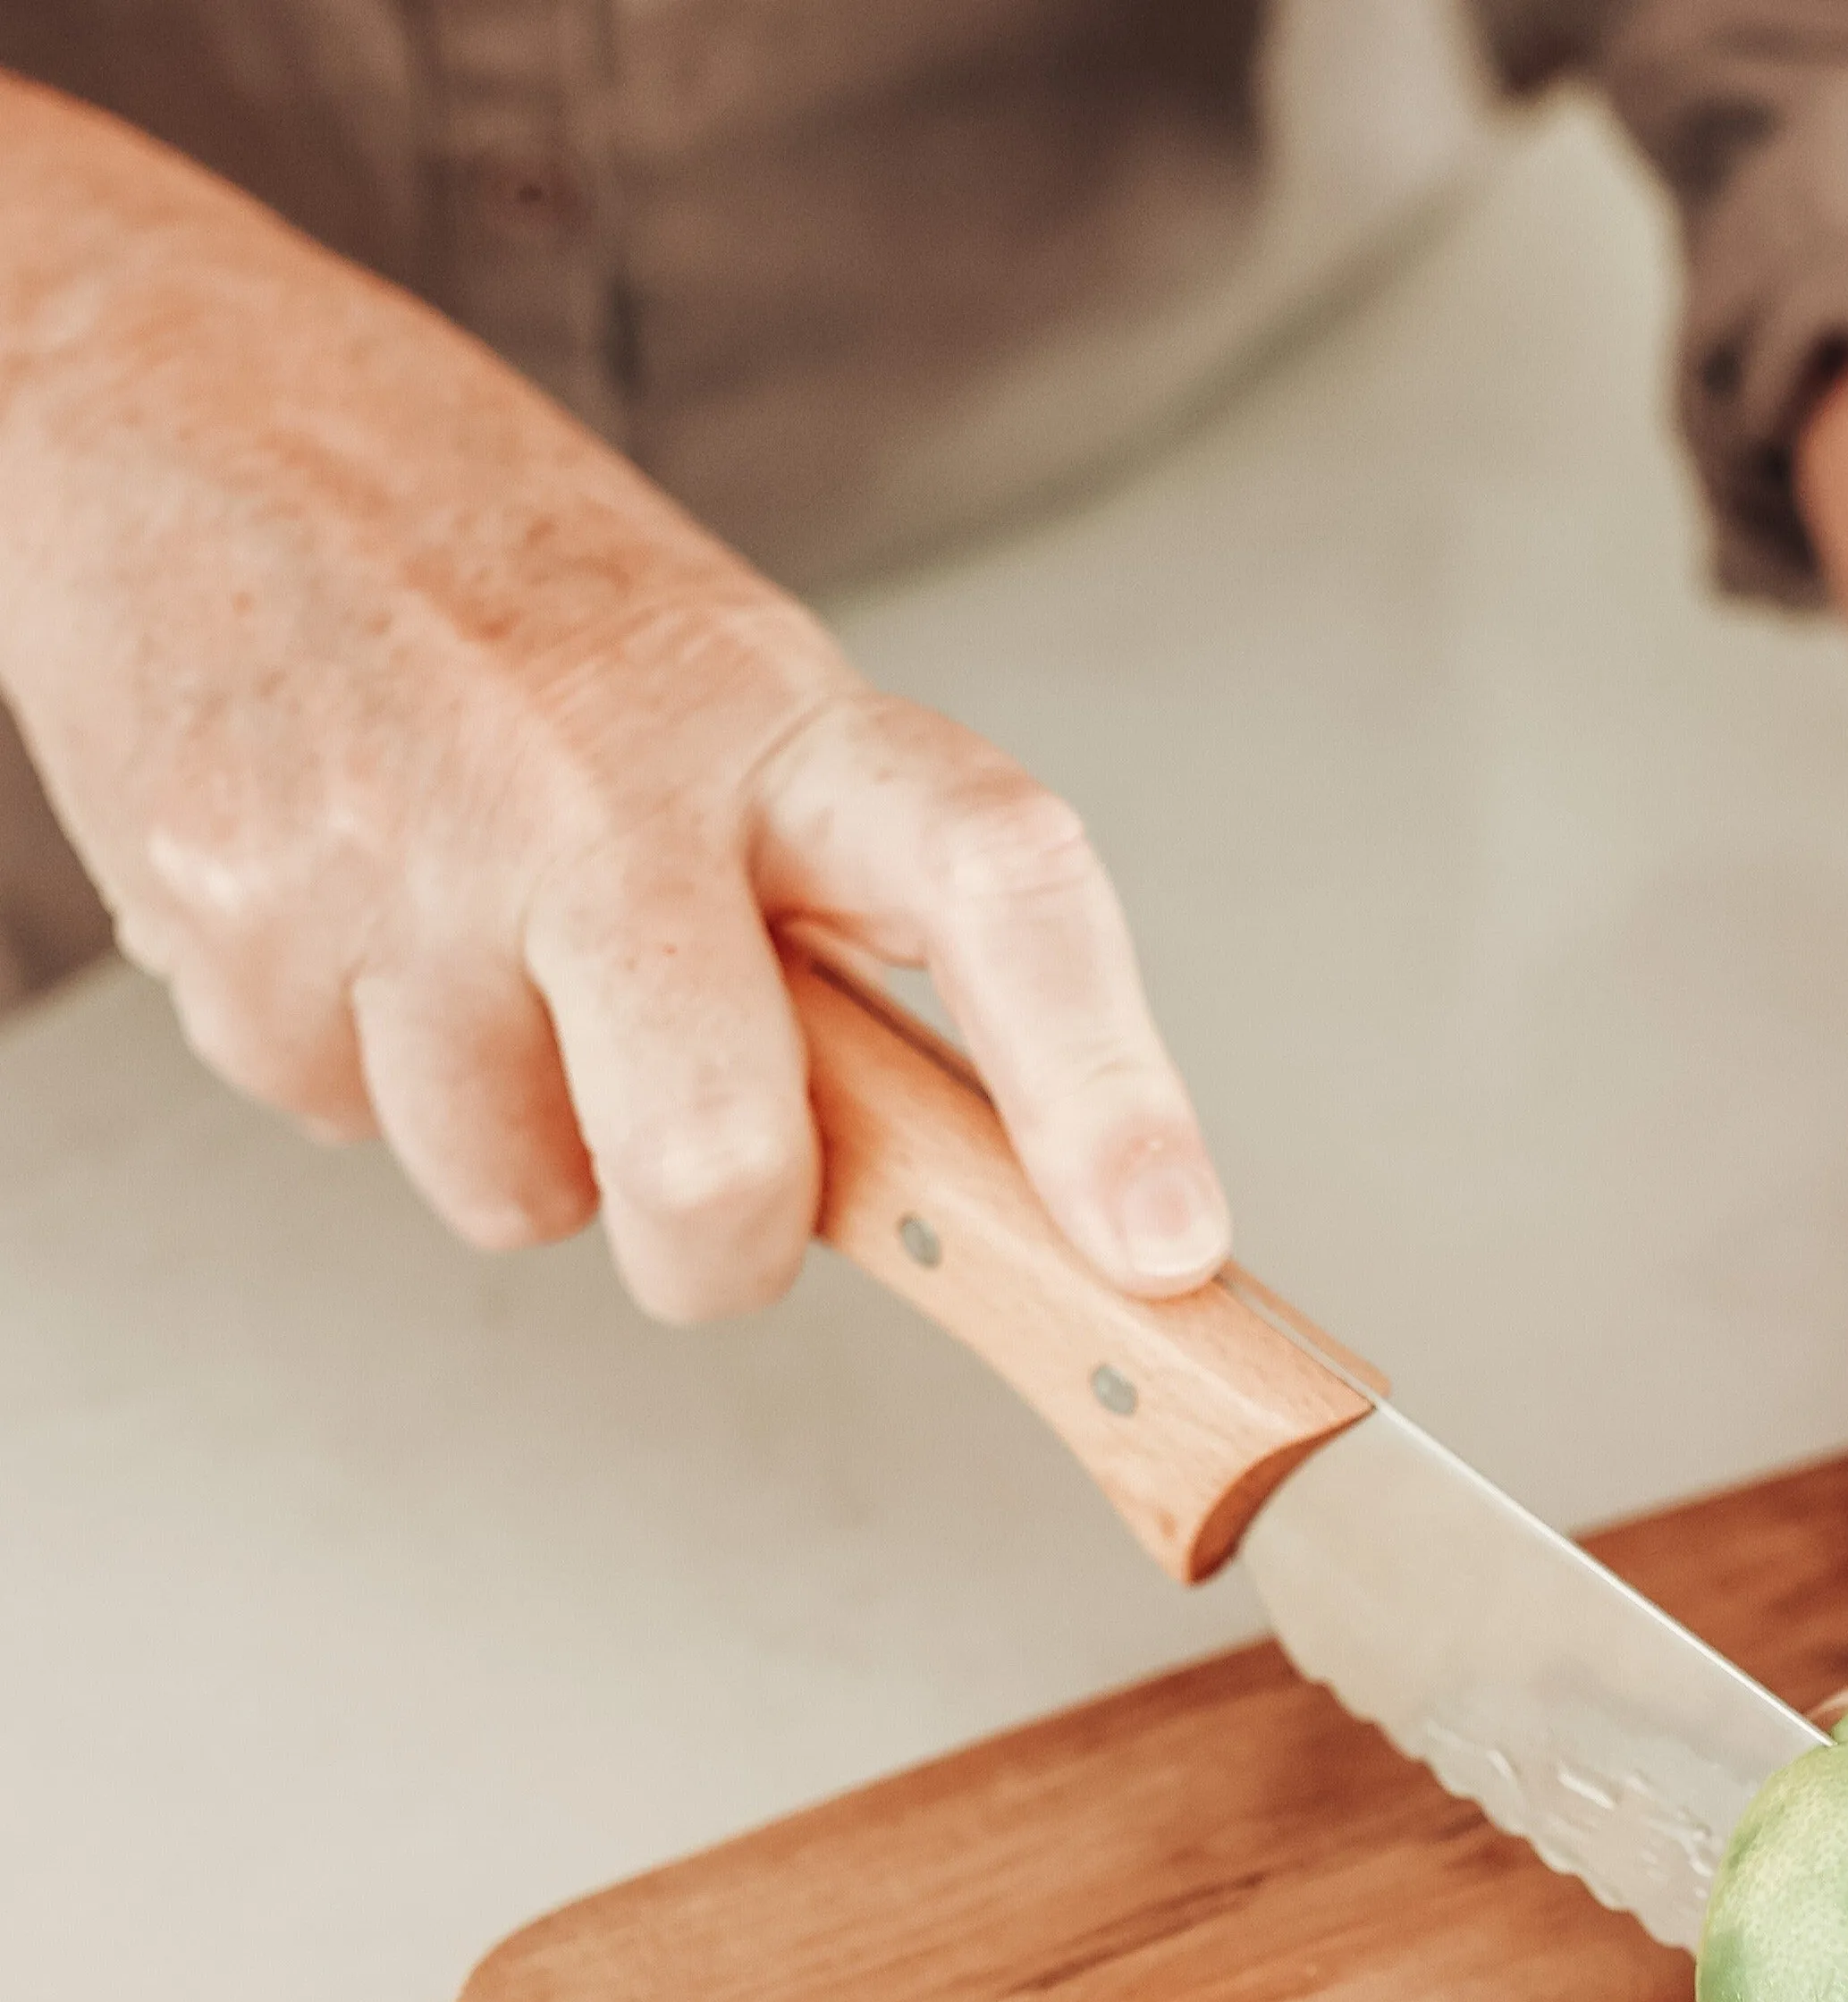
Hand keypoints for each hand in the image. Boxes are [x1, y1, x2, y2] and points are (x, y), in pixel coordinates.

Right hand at [0, 78, 1226, 1317]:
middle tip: (704, 1191)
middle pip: (717, 1161)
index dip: (1102, 1087)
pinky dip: (362, 1067)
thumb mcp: (730, 699)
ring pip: (517, 1194)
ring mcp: (399, 850)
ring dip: (518, 1135)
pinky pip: (342, 1127)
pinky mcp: (227, 914)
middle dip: (719, 1247)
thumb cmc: (503, 589)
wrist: (175, 398)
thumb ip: (842, 922)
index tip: (1163, 1241)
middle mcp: (597, 783)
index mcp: (780, 723)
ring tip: (481, 946)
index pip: (998, 888)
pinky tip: (358, 914)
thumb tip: (973, 1183)